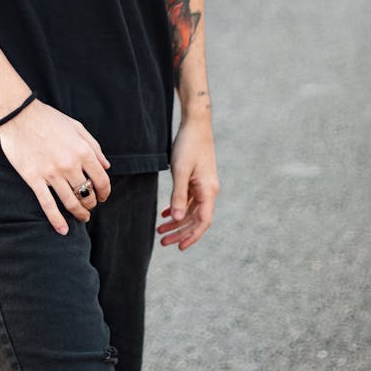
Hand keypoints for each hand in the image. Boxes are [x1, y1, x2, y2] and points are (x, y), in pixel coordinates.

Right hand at [0, 101, 110, 235]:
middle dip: (91, 203)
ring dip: (79, 213)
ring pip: (70, 202)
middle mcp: (69, 165)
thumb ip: (94, 147)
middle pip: (86, 193)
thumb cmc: (49, 118)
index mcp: (83, 151)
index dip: (105, 192)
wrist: (19, 115)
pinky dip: (57, 220)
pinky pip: (48, 204)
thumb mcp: (77, 127)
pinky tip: (63, 230)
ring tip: (83, 217)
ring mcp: (51, 173)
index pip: (101, 180)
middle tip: (90, 206)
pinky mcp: (34, 179)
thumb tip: (106, 166)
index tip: (103, 196)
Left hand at [158, 117, 218, 250]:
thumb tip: (178, 218)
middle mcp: (209, 190)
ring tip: (160, 230)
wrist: (196, 124)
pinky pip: (189, 199)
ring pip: (191, 210)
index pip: (203, 221)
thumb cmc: (189, 145)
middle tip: (162, 241)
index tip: (179, 247)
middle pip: (196, 219)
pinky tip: (166, 213)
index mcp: (208, 190)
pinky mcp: (198, 179)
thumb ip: (179, 196)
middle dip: (180, 231)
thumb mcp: (180, 171)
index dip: (192, 236)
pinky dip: (178, 207)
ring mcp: (203, 185)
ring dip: (177, 221)